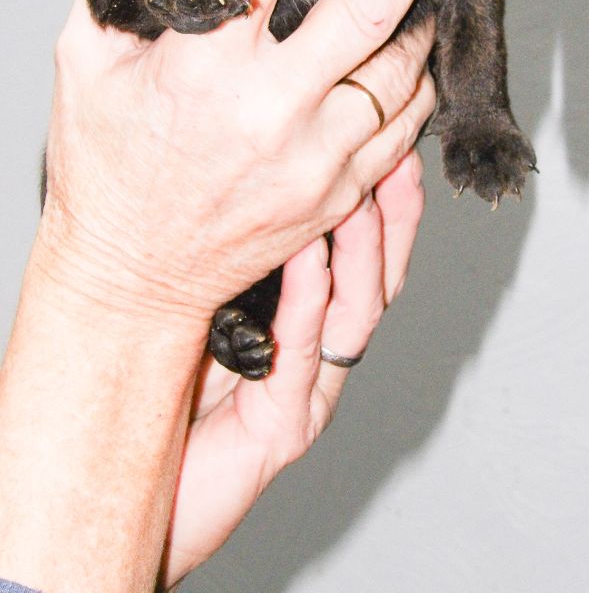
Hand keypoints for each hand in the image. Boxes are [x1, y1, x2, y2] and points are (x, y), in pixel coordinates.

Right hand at [39, 0, 469, 324]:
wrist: (136, 276)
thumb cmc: (108, 170)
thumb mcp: (87, 67)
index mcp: (202, 66)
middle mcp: (270, 109)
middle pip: (364, 9)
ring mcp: (316, 157)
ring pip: (399, 70)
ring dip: (419, 18)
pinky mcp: (340, 193)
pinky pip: (403, 129)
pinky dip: (415, 86)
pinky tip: (410, 57)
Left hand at [160, 152, 423, 586]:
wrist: (142, 489)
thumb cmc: (167, 393)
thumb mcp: (210, 303)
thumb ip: (241, 256)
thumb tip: (249, 178)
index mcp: (313, 326)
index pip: (370, 257)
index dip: (390, 205)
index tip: (393, 149)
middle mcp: (322, 358)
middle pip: (381, 280)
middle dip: (394, 217)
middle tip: (396, 160)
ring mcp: (308, 395)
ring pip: (355, 313)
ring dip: (362, 248)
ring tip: (358, 192)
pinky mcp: (282, 429)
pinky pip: (300, 352)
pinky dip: (309, 297)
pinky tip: (310, 252)